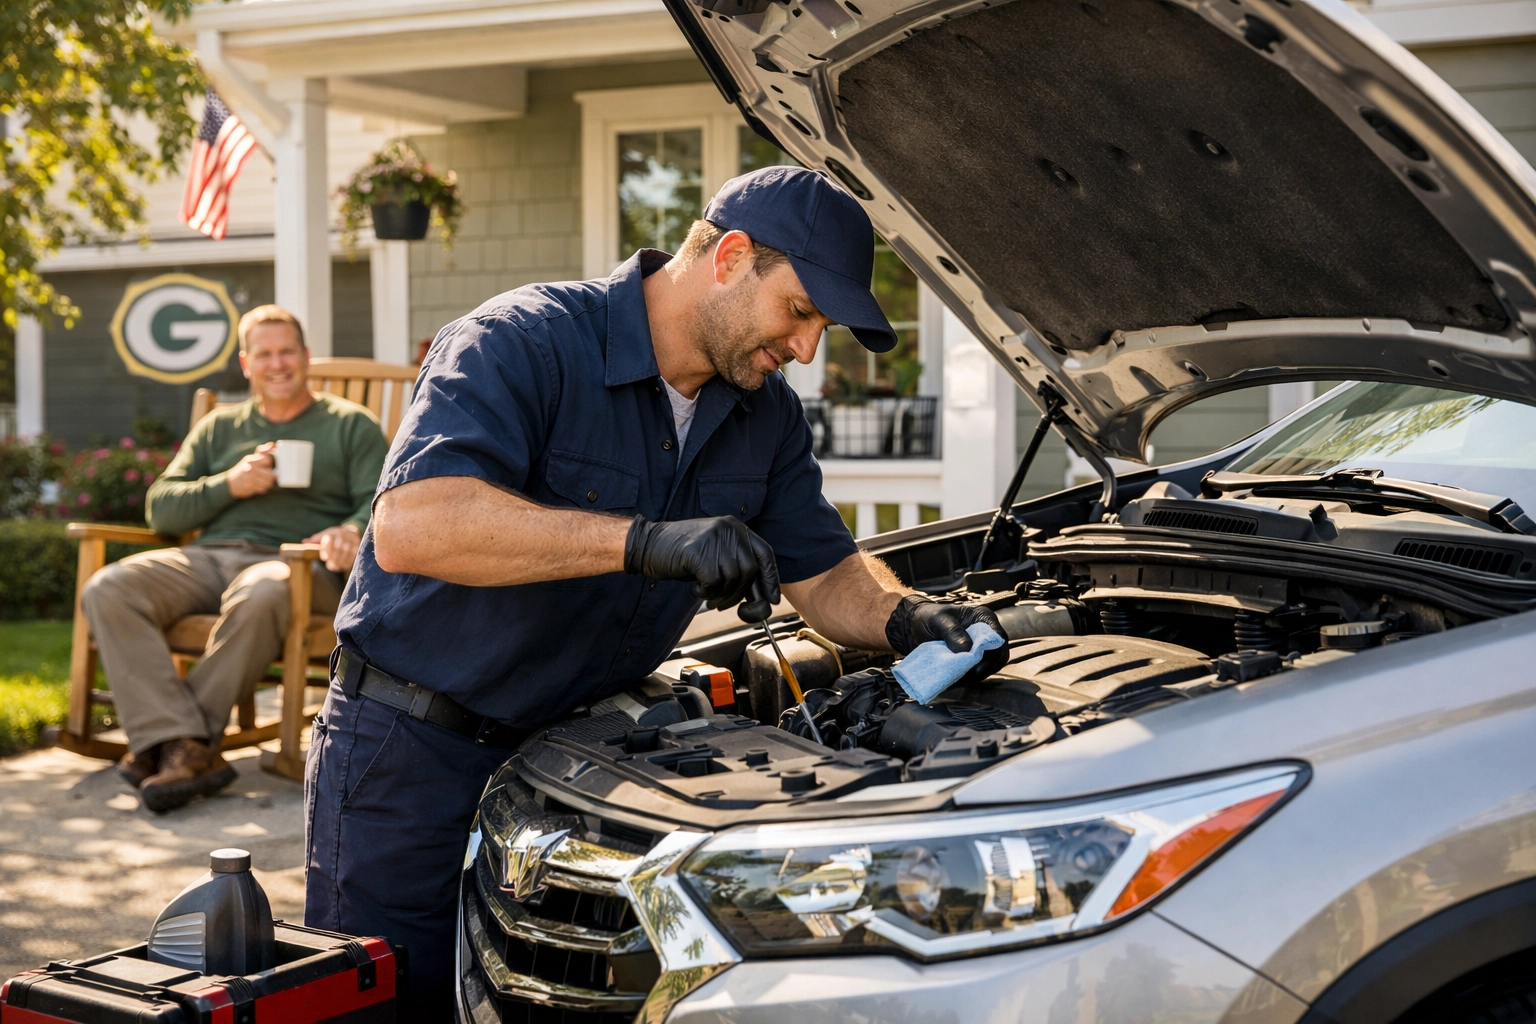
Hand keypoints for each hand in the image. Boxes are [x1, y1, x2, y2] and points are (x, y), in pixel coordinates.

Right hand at [227, 443, 276, 498]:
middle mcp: (252, 467)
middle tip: (265, 476)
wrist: (230, 483)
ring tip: (261, 481)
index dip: (269, 464)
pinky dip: (262, 488)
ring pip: (269, 482)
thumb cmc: (243, 469)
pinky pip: (263, 488)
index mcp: (252, 459)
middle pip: (271, 474)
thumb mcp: (250, 459)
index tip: (266, 466)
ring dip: (267, 483)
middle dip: (270, 477)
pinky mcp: (250, 486)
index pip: (268, 459)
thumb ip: (262, 452)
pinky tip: (257, 486)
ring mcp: (251, 477)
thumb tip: (273, 444)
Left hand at [305, 524, 361, 571]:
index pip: (330, 539)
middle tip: (330, 566)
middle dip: (334, 558)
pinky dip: (348, 562)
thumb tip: (304, 542)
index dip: (327, 549)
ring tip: (335, 567)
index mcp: (333, 533)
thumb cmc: (334, 536)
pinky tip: (343, 565)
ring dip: (340, 561)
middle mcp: (344, 536)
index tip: (324, 558)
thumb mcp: (325, 535)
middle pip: (339, 548)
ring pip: (347, 552)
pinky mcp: (358, 547)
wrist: (352, 532)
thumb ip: (315, 540)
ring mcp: (352, 541)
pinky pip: (354, 555)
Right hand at [624, 515, 778, 609]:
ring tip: (706, 594)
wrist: (648, 545)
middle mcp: (729, 529)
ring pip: (733, 579)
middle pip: (750, 571)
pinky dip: (706, 592)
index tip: (771, 600)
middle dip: (740, 594)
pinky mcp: (698, 551)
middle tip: (724, 604)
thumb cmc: (682, 554)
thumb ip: (737, 568)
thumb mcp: (715, 555)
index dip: (770, 580)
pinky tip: (696, 588)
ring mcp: (714, 538)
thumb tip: (761, 598)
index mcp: (736, 528)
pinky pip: (714, 582)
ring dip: (721, 595)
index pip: (765, 555)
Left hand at [885, 595, 1008, 677]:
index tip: (977, 664)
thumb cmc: (928, 617)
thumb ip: (953, 632)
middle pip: (997, 657)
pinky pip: (976, 674)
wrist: (915, 627)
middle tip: (965, 674)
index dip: (992, 652)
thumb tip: (967, 650)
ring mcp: (980, 650)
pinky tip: (953, 679)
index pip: (998, 637)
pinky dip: (966, 679)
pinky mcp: (972, 662)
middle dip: (983, 668)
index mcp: (983, 619)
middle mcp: (986, 635)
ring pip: (988, 668)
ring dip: (973, 675)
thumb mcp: (938, 620)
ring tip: (955, 677)